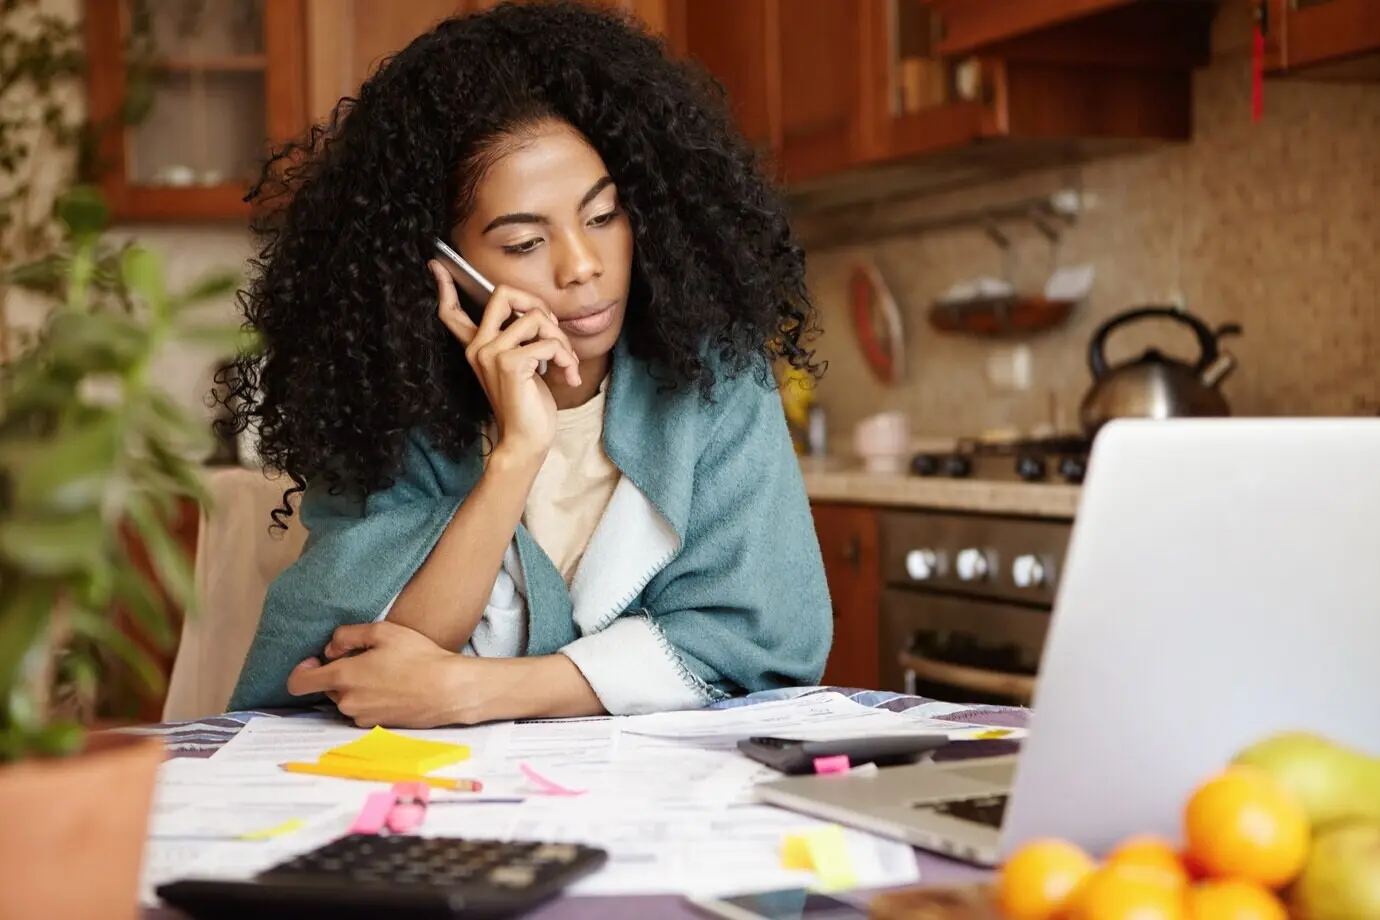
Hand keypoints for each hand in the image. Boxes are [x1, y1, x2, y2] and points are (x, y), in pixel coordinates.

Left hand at [285, 622, 465, 727]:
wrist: (448, 690)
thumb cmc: (419, 658)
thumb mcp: (383, 631)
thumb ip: (347, 635)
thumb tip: (331, 649)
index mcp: (343, 677)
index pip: (299, 682)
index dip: (302, 669)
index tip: (318, 659)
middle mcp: (347, 701)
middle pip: (326, 687)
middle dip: (339, 673)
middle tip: (368, 658)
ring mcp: (362, 717)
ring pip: (346, 698)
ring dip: (356, 686)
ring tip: (386, 673)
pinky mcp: (376, 726)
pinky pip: (362, 709)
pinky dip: (370, 698)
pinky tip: (393, 688)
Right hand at [429, 260, 580, 458]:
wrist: (526, 440)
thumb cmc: (527, 405)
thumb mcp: (520, 366)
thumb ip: (519, 341)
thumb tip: (536, 314)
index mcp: (476, 346)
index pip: (452, 313)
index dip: (445, 287)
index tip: (437, 266)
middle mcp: (478, 346)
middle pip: (503, 293)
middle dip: (539, 305)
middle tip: (554, 333)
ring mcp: (491, 354)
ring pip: (535, 317)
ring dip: (561, 338)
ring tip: (567, 361)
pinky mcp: (509, 364)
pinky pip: (547, 342)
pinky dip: (566, 357)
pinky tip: (568, 375)